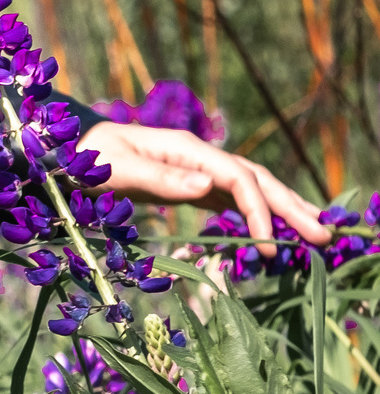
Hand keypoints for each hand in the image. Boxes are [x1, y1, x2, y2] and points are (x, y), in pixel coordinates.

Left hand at [79, 119, 330, 256]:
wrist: (67, 155)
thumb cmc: (87, 162)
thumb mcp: (118, 170)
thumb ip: (161, 179)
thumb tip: (209, 185)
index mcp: (187, 150)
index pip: (238, 177)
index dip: (258, 208)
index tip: (266, 243)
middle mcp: (200, 157)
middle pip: (257, 180)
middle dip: (291, 207)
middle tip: (325, 236)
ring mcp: (198, 171)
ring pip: (252, 189)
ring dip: (284, 209)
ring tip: (316, 232)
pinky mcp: (192, 185)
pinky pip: (234, 199)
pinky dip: (258, 214)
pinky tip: (276, 230)